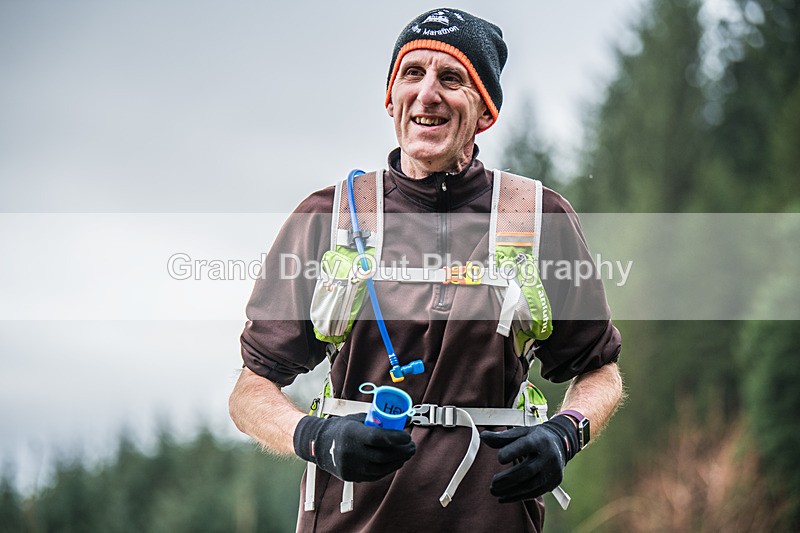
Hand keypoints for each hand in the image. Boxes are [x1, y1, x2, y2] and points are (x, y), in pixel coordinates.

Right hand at [293, 413, 415, 481]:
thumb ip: (379, 420)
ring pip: (382, 468)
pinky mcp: (352, 477)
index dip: (397, 438)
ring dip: (398, 461)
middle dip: (402, 451)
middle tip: (412, 446)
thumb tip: (405, 419)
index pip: (379, 438)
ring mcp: (351, 467)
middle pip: (383, 455)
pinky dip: (388, 469)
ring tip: (406, 454)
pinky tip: (395, 462)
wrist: (318, 445)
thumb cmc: (342, 428)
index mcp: (352, 434)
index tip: (407, 436)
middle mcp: (351, 452)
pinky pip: (375, 475)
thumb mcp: (358, 419)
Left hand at [480, 415, 578, 502]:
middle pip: (528, 470)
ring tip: (494, 491)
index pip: (526, 445)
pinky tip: (503, 498)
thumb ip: (501, 437)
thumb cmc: (534, 438)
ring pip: (531, 485)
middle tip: (493, 483)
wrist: (561, 443)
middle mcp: (548, 456)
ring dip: (511, 491)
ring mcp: (552, 471)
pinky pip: (534, 493)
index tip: (499, 458)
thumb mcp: (520, 433)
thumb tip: (483, 437)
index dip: (513, 451)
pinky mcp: (552, 483)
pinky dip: (517, 497)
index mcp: (539, 440)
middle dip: (509, 478)